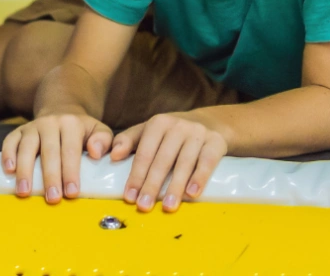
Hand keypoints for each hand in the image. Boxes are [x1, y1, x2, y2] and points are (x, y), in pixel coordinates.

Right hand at [0, 111, 113, 203]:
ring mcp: (32, 126)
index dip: (71, 172)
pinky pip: (10, 140)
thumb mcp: (98, 130)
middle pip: (49, 151)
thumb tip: (96, 153)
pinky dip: (7, 155)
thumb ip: (103, 140)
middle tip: (52, 198)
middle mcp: (50, 123)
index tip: (71, 193)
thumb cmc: (81, 130)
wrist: (61, 110)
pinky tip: (9, 171)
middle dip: (50, 176)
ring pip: (27, 147)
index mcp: (71, 124)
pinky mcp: (19, 131)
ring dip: (25, 170)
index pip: (71, 150)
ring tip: (24, 191)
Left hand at [110, 111, 228, 212]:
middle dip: (152, 185)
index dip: (136, 176)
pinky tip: (193, 193)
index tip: (129, 197)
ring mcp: (198, 133)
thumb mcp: (149, 132)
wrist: (210, 123)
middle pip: (162, 160)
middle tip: (144, 206)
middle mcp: (178, 126)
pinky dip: (200, 178)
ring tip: (167, 206)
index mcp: (158, 123)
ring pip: (184, 163)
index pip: (144, 153)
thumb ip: (128, 141)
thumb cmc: (172, 134)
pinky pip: (208, 161)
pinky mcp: (216, 142)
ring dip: (175, 187)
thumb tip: (113, 156)